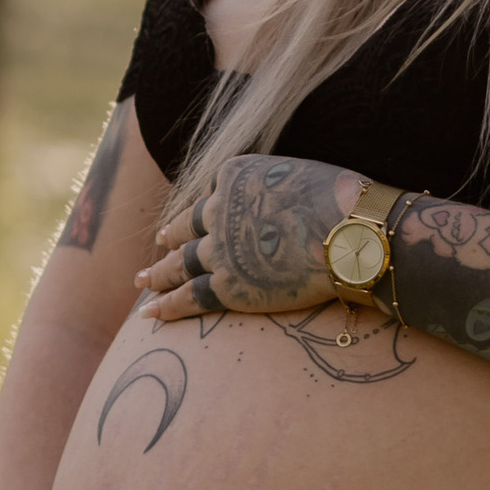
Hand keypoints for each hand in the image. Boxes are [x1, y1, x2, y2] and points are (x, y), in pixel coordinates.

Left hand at [137, 152, 363, 322]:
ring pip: (180, 262)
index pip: (213, 191)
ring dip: (158, 273)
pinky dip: (167, 306)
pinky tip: (149, 314)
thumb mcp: (303, 174)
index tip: (200, 218)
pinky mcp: (228, 286)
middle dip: (171, 237)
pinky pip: (189, 296)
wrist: (348, 233)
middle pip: (186, 227)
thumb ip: (280, 186)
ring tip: (142, 280)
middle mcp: (219, 210)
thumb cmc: (341, 202)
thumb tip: (287, 199)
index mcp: (236, 175)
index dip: (208, 207)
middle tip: (159, 245)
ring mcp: (220, 249)